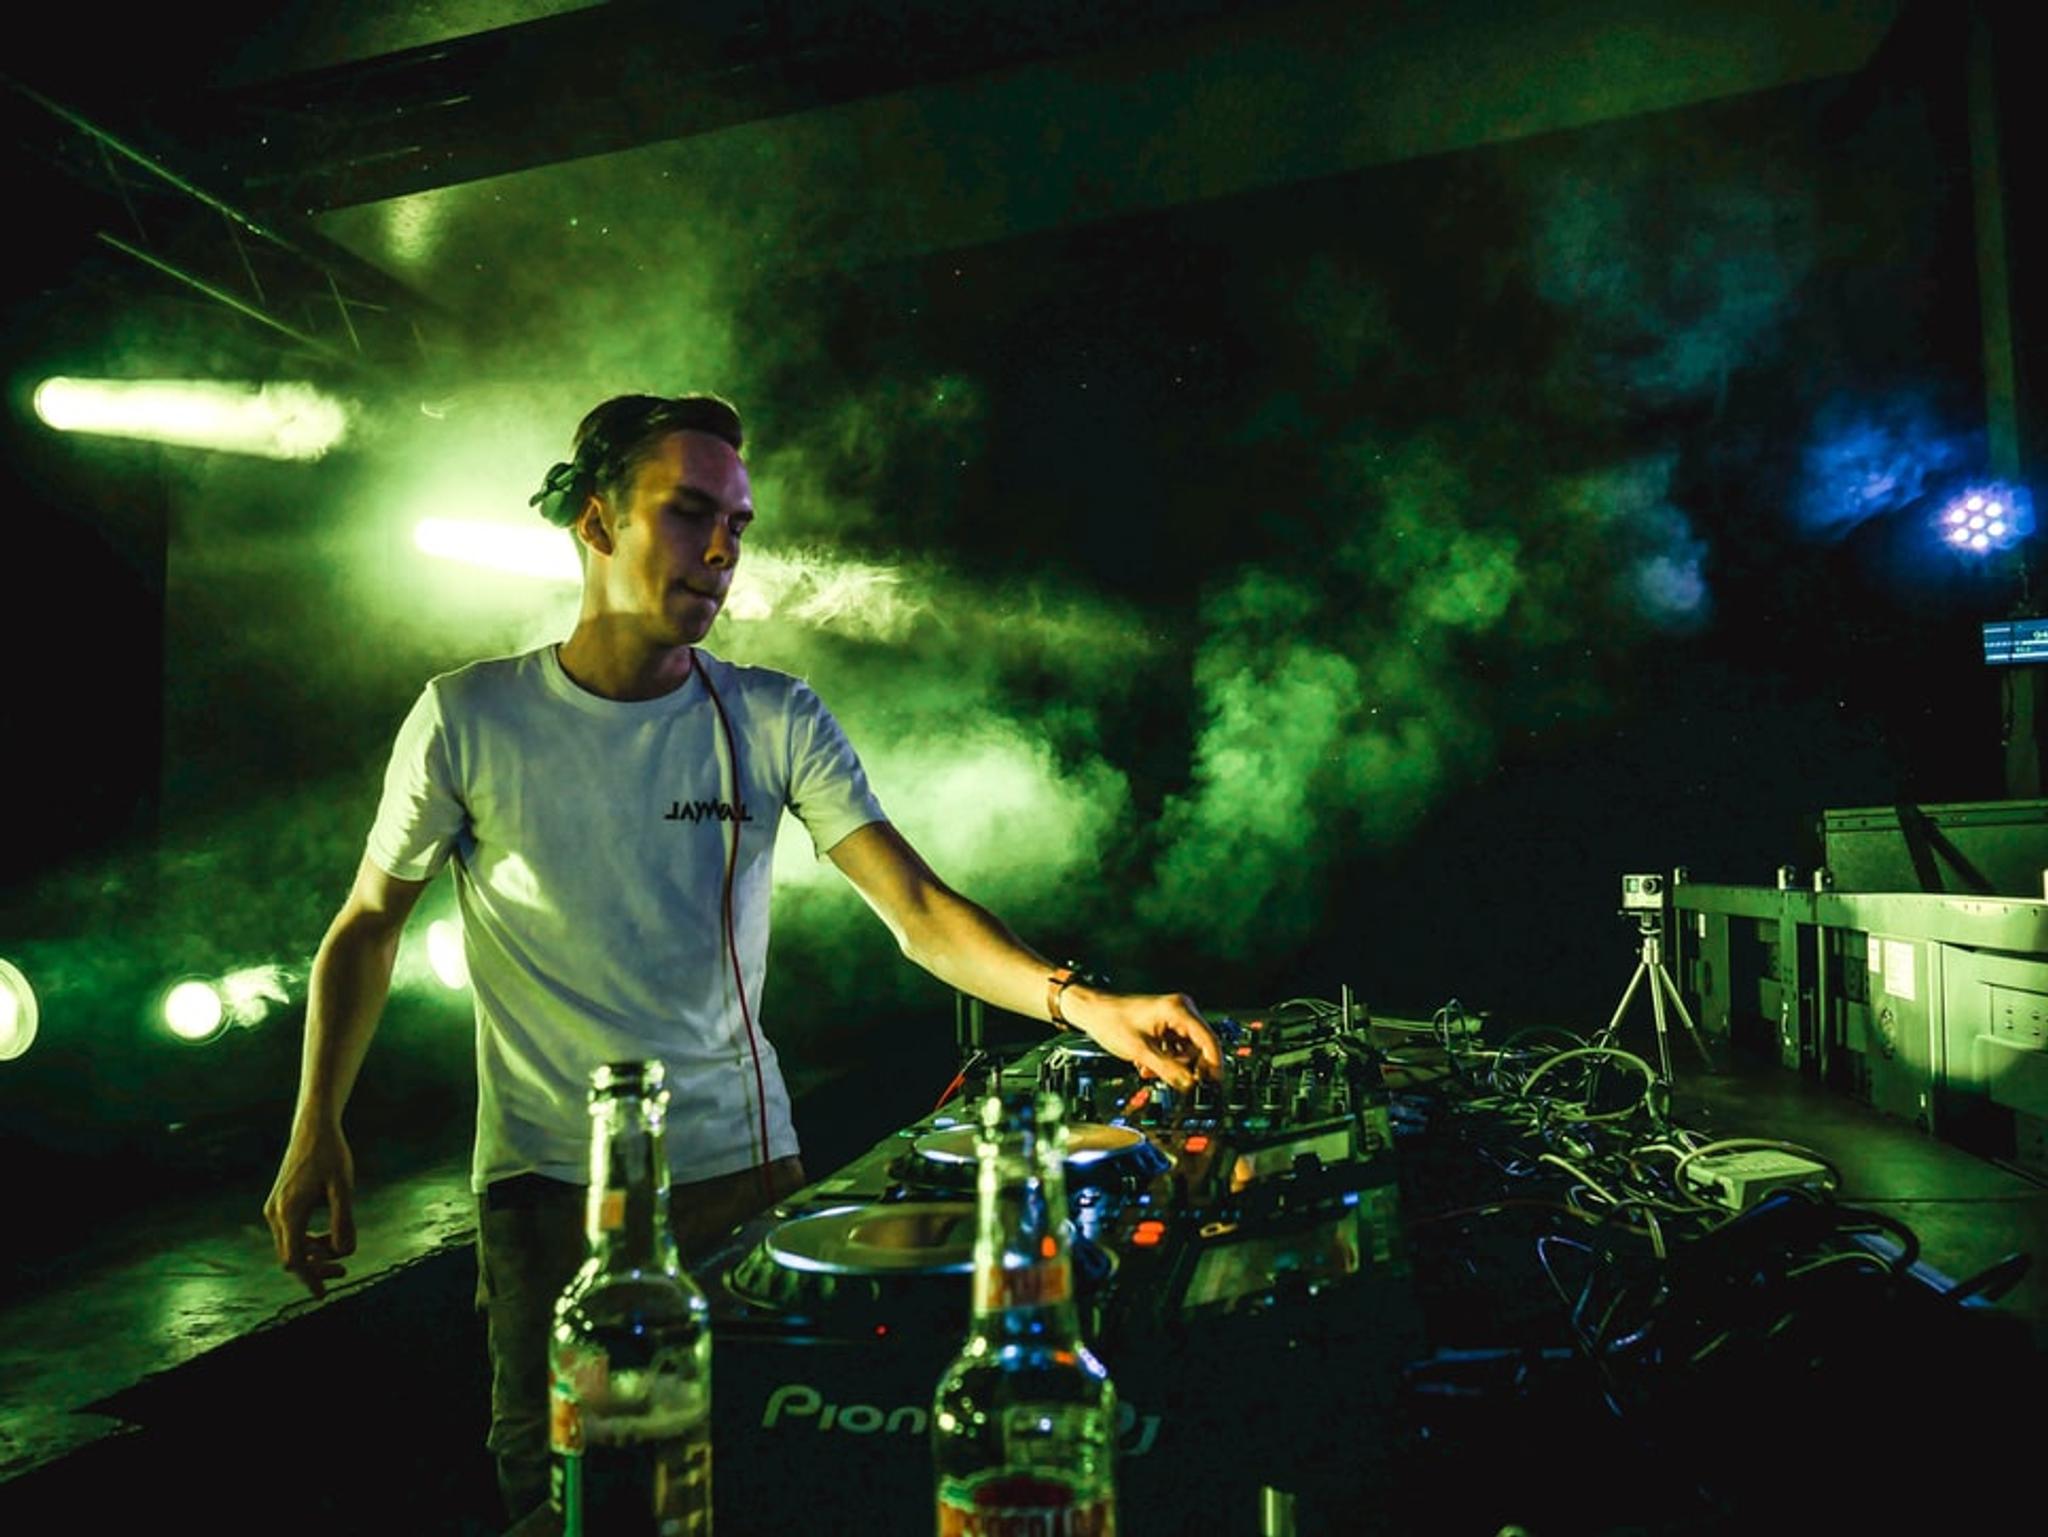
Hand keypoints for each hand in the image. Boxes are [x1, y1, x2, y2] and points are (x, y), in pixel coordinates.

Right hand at [263, 1122, 356, 1299]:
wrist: (313, 1128)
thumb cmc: (331, 1155)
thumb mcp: (343, 1187)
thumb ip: (344, 1220)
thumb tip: (346, 1253)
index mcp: (289, 1212)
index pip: (294, 1259)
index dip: (309, 1278)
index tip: (323, 1293)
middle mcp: (275, 1213)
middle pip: (291, 1256)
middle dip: (316, 1267)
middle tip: (344, 1272)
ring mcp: (274, 1209)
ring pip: (290, 1246)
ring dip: (314, 1254)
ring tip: (341, 1251)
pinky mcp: (279, 1204)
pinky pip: (291, 1234)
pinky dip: (308, 1241)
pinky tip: (329, 1236)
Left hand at [1068, 989, 1221, 1090]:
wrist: (1093, 1012)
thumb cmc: (1111, 1021)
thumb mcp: (1141, 1051)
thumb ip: (1168, 1070)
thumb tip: (1190, 1086)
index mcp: (1178, 1010)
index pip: (1209, 1040)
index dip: (1214, 1066)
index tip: (1213, 1086)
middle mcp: (1181, 1011)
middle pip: (1200, 1047)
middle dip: (1187, 1068)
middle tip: (1177, 1083)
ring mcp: (1175, 1018)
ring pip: (1188, 1050)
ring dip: (1173, 1065)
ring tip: (1151, 1070)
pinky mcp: (1167, 1025)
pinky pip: (1177, 1048)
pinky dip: (1166, 1059)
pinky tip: (1149, 1064)